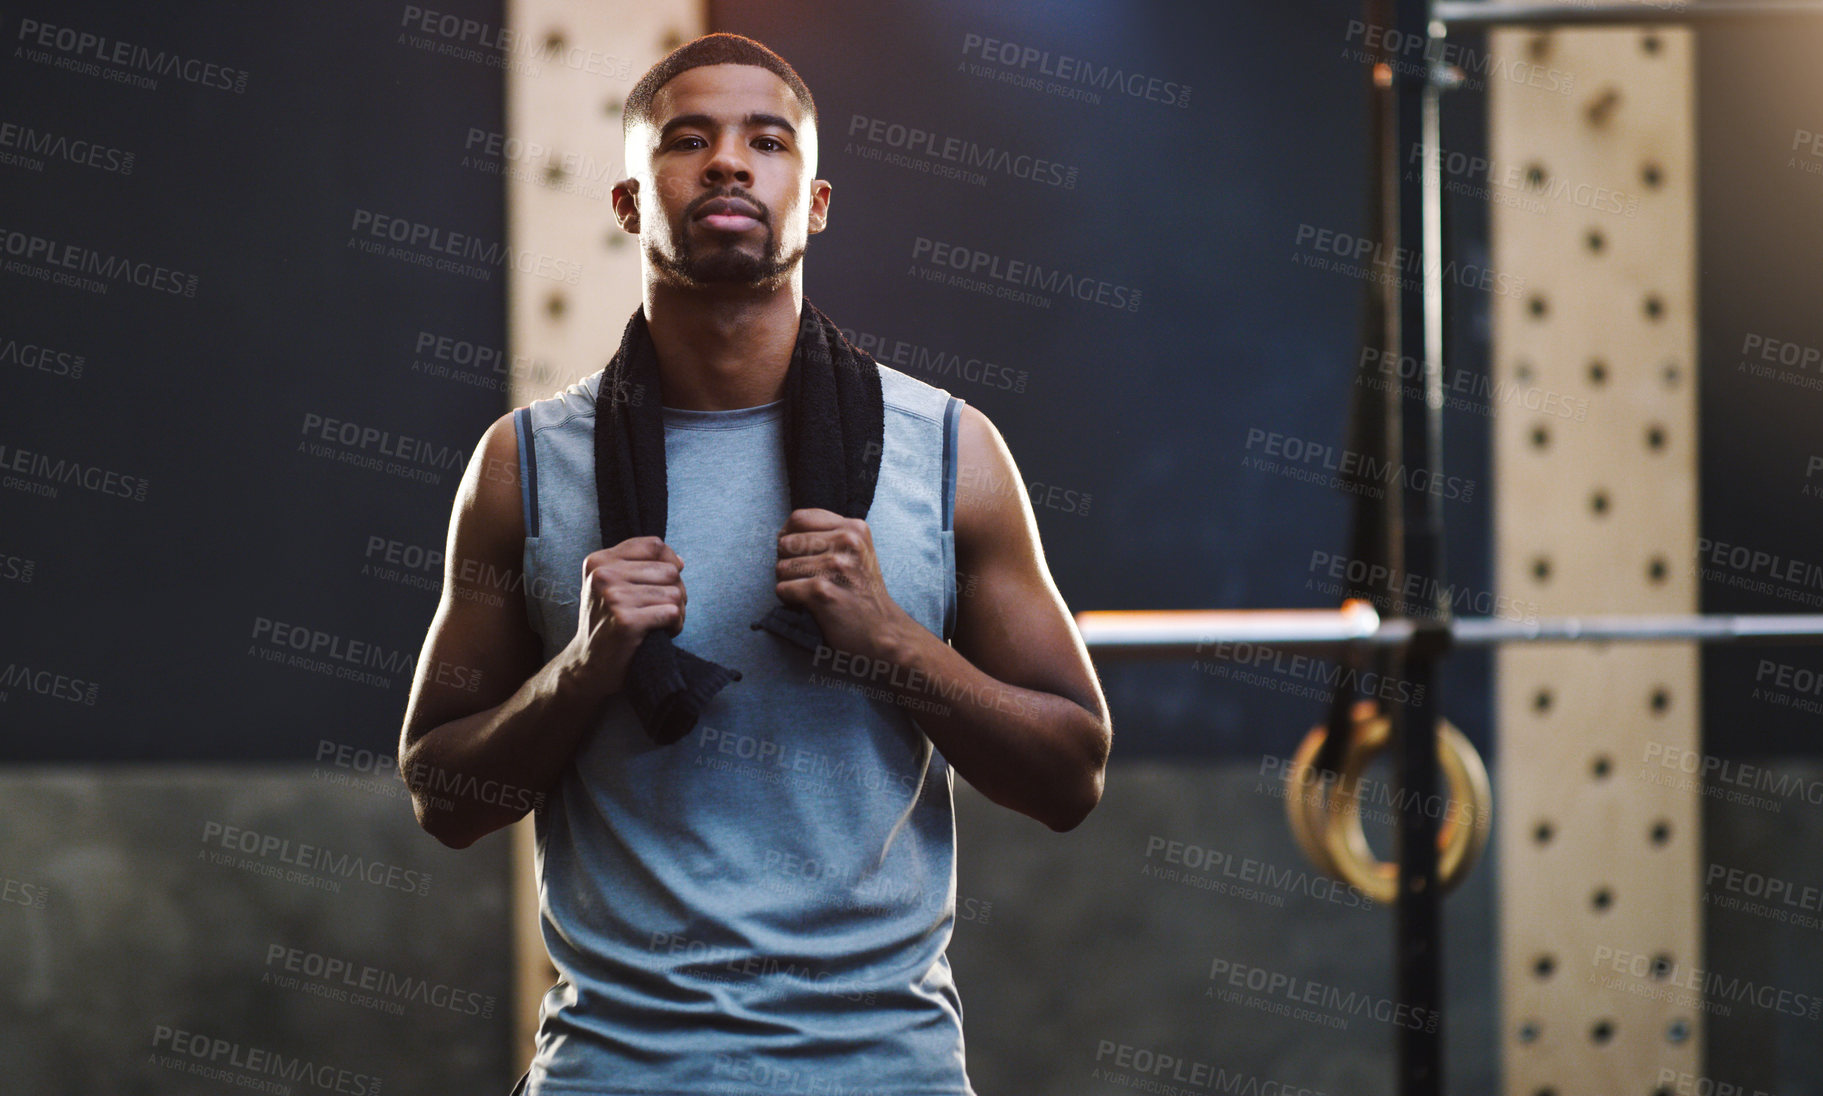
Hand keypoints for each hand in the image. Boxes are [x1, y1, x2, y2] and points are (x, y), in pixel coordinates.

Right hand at [567, 536, 686, 694]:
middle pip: (669, 570)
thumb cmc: (607, 624)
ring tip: (662, 624)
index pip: (654, 545)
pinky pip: (672, 613)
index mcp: (599, 561)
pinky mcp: (626, 621)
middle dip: (677, 592)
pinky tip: (662, 634)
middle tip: (664, 611)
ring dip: (678, 612)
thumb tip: (679, 561)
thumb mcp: (611, 586)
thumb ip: (638, 567)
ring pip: (674, 593)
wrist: (588, 666)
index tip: (666, 583)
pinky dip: (675, 625)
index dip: (671, 562)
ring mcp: (613, 597)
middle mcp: (603, 574)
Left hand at [774, 508, 915, 661]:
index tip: (796, 553)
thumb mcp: (858, 551)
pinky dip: (790, 600)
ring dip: (789, 584)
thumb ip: (829, 535)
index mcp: (854, 527)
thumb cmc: (863, 592)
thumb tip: (784, 533)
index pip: (799, 518)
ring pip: (781, 567)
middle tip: (807, 578)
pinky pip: (783, 589)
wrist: (883, 630)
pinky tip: (809, 605)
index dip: (789, 536)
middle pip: (786, 542)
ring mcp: (836, 566)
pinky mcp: (823, 592)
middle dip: (788, 562)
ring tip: (811, 593)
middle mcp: (847, 541)